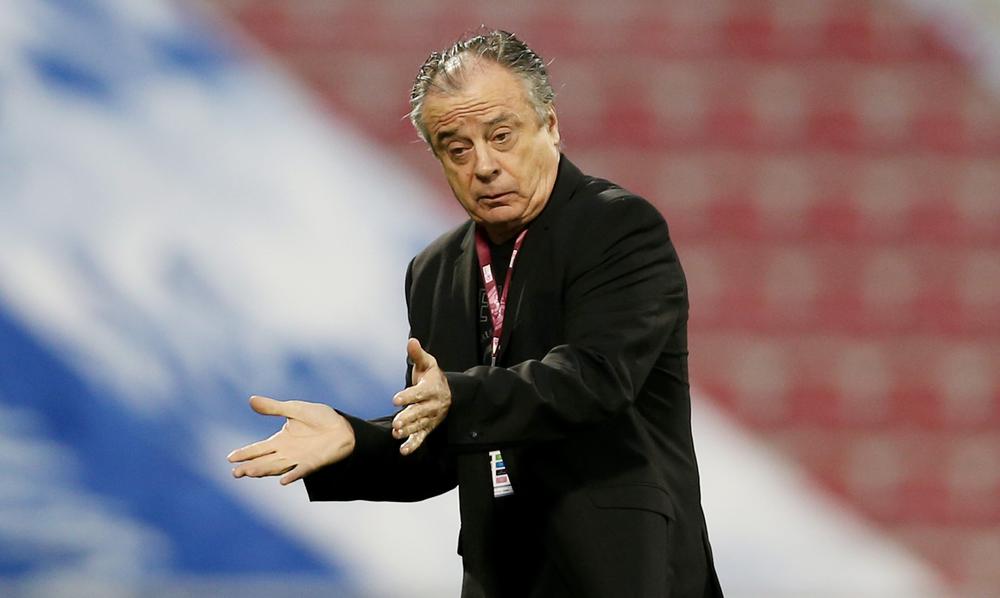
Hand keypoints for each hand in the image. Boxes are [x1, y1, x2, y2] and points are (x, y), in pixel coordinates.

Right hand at [227, 395, 355, 484]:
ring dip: (264, 471)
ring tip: (250, 473)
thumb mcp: (295, 409)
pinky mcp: (313, 463)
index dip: (245, 453)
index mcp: (281, 440)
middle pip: (264, 462)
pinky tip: (283, 481)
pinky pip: (301, 471)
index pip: (259, 448)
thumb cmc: (320, 418)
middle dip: (250, 467)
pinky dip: (293, 476)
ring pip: (277, 467)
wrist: (344, 427)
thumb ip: (274, 408)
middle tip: (235, 472)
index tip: (230, 457)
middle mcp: (287, 453)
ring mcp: (299, 459)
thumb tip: (251, 400)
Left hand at [391, 338, 450, 455]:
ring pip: (420, 425)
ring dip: (408, 431)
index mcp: (432, 388)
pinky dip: (413, 445)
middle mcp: (433, 405)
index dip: (408, 396)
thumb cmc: (432, 377)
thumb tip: (411, 341)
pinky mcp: (428, 427)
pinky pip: (422, 437)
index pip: (419, 393)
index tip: (395, 399)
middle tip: (396, 422)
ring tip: (396, 433)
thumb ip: (417, 354)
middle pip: (420, 412)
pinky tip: (403, 450)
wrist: (449, 393)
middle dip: (408, 417)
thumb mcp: (427, 363)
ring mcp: (431, 418)